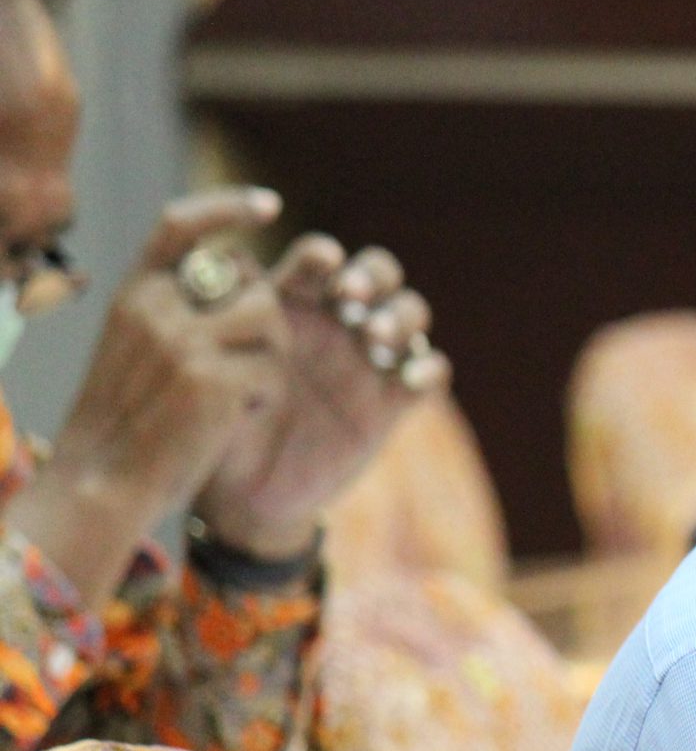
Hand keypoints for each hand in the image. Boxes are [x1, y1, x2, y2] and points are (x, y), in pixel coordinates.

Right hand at [12, 190, 296, 603]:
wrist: (99, 486)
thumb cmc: (124, 424)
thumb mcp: (134, 348)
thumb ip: (174, 310)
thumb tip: (238, 273)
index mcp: (132, 294)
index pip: (179, 226)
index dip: (227, 208)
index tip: (268, 205)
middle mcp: (153, 307)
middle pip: (248, 277)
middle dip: (267, 314)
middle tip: (251, 359)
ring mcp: (181, 342)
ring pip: (271, 317)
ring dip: (274, 354)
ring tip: (245, 389)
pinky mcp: (211, 380)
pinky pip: (272, 368)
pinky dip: (267, 393)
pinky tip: (238, 415)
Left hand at [192, 233, 449, 558]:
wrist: (243, 496)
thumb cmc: (218, 423)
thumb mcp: (209, 371)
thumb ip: (221, 319)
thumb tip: (226, 260)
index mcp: (291, 307)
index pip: (318, 261)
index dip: (322, 255)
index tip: (318, 264)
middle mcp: (337, 326)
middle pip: (377, 275)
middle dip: (371, 276)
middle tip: (351, 296)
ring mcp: (369, 363)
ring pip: (410, 314)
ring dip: (401, 316)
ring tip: (376, 336)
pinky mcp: (393, 404)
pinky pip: (430, 373)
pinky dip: (429, 368)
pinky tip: (410, 378)